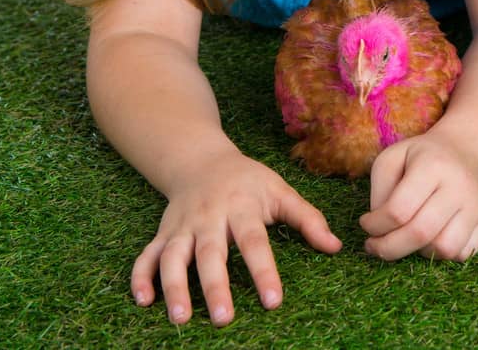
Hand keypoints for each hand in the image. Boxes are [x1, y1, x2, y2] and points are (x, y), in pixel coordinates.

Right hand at [131, 147, 341, 326]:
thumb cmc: (248, 181)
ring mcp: (182, 226)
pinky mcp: (163, 233)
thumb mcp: (280, 191)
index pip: (254, 242)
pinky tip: (143, 301)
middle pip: (211, 254)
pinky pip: (147, 255)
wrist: (202, 160)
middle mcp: (209, 217)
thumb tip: (336, 247)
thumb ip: (308, 218)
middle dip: (215, 286)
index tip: (273, 300)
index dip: (264, 271)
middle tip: (224, 318)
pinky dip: (141, 277)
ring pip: (174, 257)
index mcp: (242, 207)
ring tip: (181, 318)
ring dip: (174, 287)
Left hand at [359, 131, 477, 260]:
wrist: (462, 153)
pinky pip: (462, 255)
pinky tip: (430, 239)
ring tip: (408, 238)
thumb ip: (379, 191)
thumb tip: (380, 228)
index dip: (375, 225)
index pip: (399, 209)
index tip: (366, 224)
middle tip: (374, 246)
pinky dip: (441, 255)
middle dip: (389, 248)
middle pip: (421, 233)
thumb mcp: (391, 159)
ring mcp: (477, 206)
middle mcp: (460, 186)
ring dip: (418, 252)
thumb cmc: (419, 159)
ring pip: (445, 249)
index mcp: (433, 165)